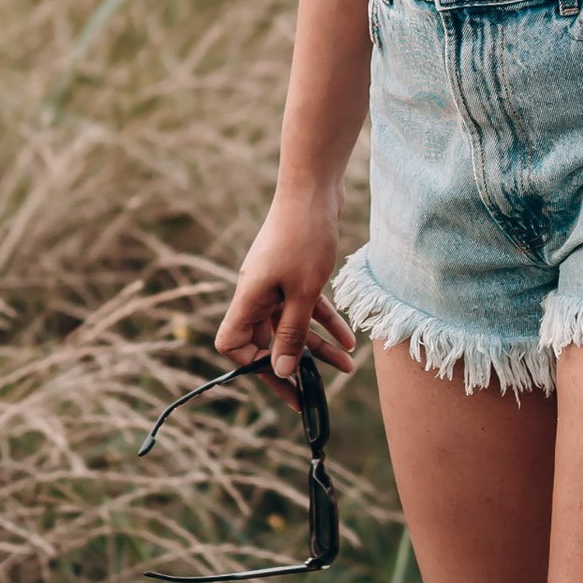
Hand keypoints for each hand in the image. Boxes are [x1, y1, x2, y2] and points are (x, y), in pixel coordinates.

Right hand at [215, 193, 356, 398]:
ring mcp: (276, 281)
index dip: (251, 364)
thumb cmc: (305, 237)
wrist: (314, 188)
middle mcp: (258, 293)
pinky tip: (350, 340)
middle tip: (313, 394)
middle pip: (267, 340)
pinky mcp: (295, 272)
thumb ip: (291, 334)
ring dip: (318, 347)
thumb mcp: (303, 293)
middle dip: (294, 364)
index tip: (281, 376)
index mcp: (249, 299)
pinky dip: (326, 321)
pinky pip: (306, 306)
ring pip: (292, 324)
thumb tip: (280, 371)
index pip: (232, 343)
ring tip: (347, 368)